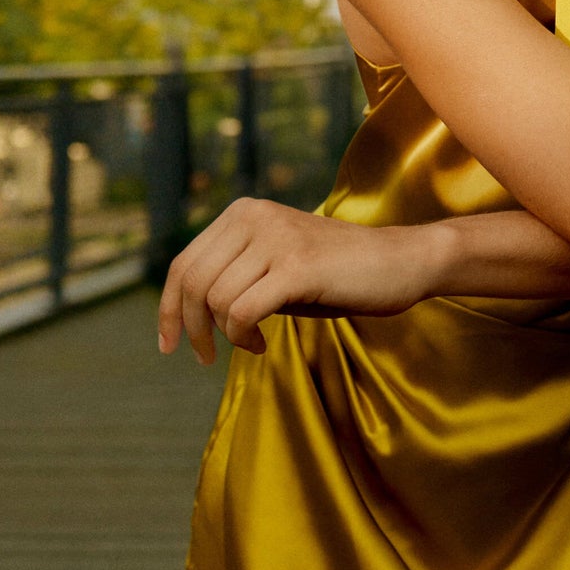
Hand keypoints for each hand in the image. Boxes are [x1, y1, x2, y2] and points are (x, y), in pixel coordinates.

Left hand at [157, 198, 437, 363]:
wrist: (402, 262)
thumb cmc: (339, 273)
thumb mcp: (277, 266)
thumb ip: (236, 276)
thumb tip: (187, 313)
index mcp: (244, 212)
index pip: (183, 263)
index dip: (167, 308)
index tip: (169, 344)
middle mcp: (255, 217)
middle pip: (191, 282)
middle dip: (189, 328)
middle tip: (203, 357)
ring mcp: (276, 239)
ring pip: (215, 300)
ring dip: (224, 336)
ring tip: (249, 344)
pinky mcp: (297, 267)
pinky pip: (242, 311)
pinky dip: (242, 337)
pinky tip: (259, 345)